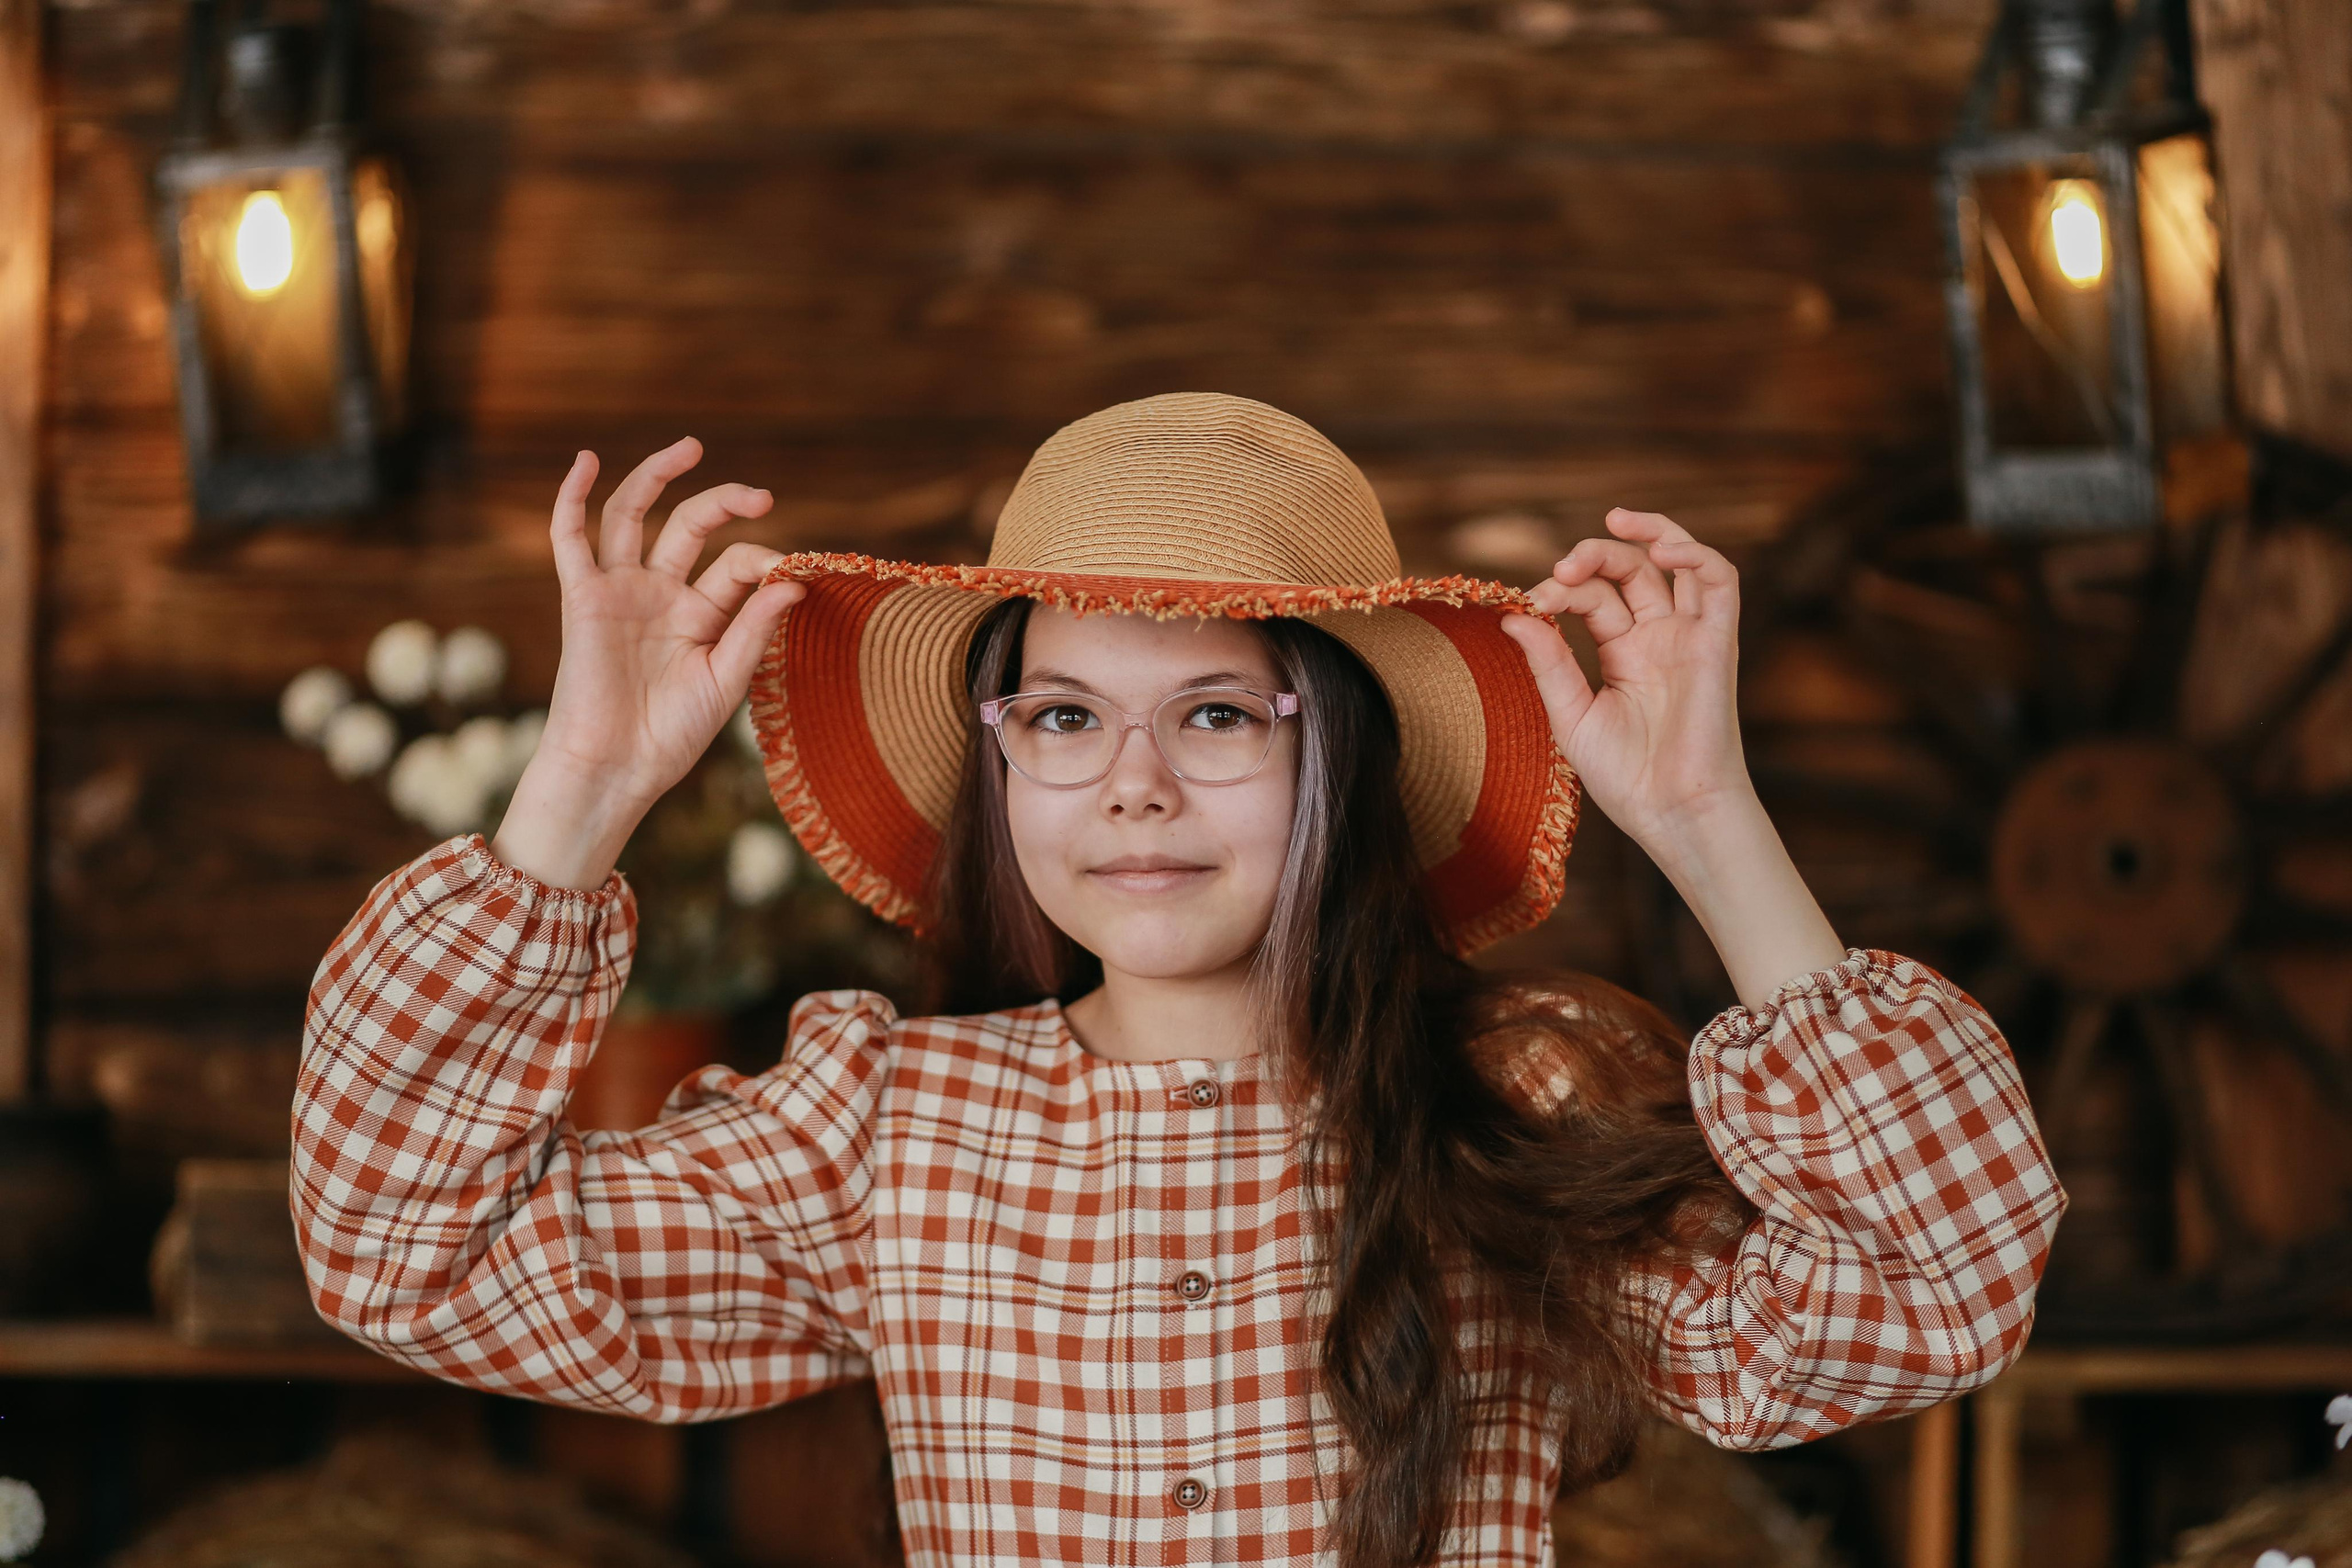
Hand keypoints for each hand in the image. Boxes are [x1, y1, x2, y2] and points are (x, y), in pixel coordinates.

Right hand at [491, 438, 803, 888]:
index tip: (790, 573)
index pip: (735, 565)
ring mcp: (621, 591)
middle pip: (690, 525)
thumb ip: (754, 629)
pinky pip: (571, 538)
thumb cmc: (672, 735)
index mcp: (702, 614)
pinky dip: (572, 497)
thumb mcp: (726, 680)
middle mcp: (661, 593)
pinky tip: (586, 459)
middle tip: (761, 494)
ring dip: (657, 475)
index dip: (762, 563)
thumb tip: (793, 581)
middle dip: (725, 502)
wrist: (616, 768)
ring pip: (634, 515)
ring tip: (691, 447)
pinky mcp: (583, 597)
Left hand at [1497, 507, 1745, 847]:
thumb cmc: (1625, 776)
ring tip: (1613, 522)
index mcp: (1623, 653)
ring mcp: (1689, 637)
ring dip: (1649, 532)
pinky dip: (1697, 553)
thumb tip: (1512, 615)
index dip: (1561, 591)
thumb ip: (1548, 663)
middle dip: (1593, 557)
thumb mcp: (1571, 714)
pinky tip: (1662, 550)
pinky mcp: (1719, 642)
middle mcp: (1658, 638)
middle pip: (1630, 571)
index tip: (1531, 606)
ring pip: (1677, 561)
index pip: (1593, 598)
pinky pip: (1721, 581)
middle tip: (1562, 571)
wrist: (1672, 812)